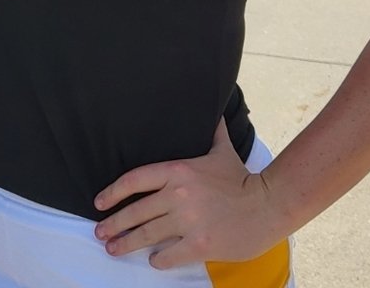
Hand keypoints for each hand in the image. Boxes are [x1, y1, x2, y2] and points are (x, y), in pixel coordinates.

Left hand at [93, 120, 278, 268]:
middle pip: (136, 211)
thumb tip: (214, 109)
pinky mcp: (201, 244)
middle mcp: (178, 194)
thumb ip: (211, 131)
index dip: (113, 192)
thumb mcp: (221, 150)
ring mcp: (189, 221)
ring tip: (112, 249)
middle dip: (114, 224)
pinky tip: (152, 261)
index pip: (135, 180)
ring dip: (127, 244)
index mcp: (178, 171)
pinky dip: (158, 260)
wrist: (269, 205)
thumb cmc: (241, 178)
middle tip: (99, 233)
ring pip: (148, 235)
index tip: (100, 202)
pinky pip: (170, 255)